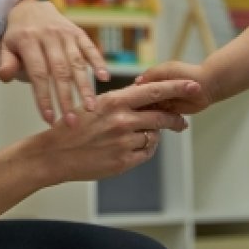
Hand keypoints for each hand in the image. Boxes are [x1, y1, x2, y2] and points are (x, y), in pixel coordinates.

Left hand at [0, 0, 109, 123]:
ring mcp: (65, 33)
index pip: (38, 73)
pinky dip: (98, 61)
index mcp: (28, 40)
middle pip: (60, 71)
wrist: (30, 8)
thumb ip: (6, 62)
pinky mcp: (77, 32)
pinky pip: (89, 47)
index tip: (49, 119)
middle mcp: (49, 36)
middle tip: (72, 122)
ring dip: (85, 86)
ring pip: (77, 62)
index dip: (44, 97)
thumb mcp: (5, 47)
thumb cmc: (17, 36)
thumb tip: (4, 76)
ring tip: (91, 108)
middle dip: (67, 98)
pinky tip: (105, 78)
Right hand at [43, 79, 198, 182]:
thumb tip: (145, 93)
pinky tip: (132, 148)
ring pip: (153, 136)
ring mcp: (123, 142)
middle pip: (161, 116)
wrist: (54, 154)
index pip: (155, 91)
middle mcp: (122, 120)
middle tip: (182, 122)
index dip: (177, 88)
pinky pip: (145, 154)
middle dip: (176, 119)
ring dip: (152, 136)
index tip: (194, 86)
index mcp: (115, 101)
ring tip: (139, 137)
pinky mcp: (123, 161)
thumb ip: (122, 100)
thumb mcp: (96, 104)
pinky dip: (143, 150)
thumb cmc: (74, 126)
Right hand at [134, 61, 214, 115]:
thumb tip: (137, 82)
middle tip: (137, 116)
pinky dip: (158, 122)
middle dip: (141, 108)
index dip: (134, 96)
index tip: (131, 103)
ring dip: (148, 116)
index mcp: (152, 80)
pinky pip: (160, 119)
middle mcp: (155, 92)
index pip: (137, 89)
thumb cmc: (188, 73)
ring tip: (145, 122)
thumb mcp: (168, 69)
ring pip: (150, 112)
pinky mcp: (171, 112)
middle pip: (142, 102)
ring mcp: (163, 103)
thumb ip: (152, 74)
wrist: (207, 85)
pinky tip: (154, 125)